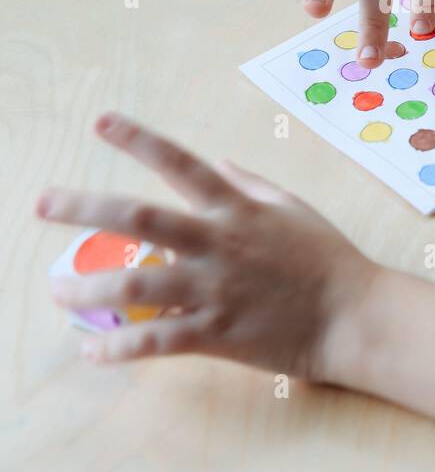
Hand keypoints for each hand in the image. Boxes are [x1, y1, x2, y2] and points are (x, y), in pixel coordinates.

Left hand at [38, 113, 377, 381]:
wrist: (355, 316)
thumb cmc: (329, 260)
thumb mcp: (293, 207)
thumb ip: (250, 184)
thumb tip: (216, 161)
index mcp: (235, 208)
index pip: (180, 163)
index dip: (138, 140)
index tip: (100, 122)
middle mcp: (218, 242)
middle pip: (139, 219)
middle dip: (85, 208)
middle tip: (43, 203)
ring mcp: (215, 288)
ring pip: (137, 283)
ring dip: (89, 286)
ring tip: (58, 290)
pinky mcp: (217, 332)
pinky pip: (157, 339)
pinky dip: (120, 346)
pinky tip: (92, 349)